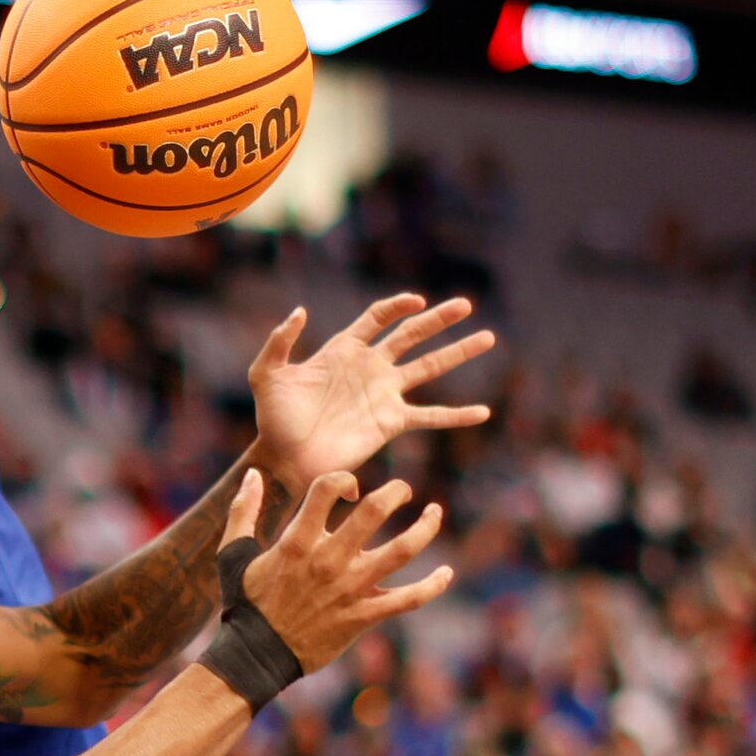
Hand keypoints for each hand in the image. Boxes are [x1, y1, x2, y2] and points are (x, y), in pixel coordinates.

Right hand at [223, 470, 449, 673]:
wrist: (257, 654)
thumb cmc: (247, 602)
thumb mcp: (233, 553)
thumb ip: (243, 510)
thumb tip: (253, 473)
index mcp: (298, 541)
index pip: (327, 489)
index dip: (343, 478)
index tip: (351, 485)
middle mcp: (329, 560)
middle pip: (374, 512)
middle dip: (396, 492)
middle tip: (404, 489)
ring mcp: (350, 588)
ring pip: (401, 551)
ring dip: (425, 528)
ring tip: (436, 513)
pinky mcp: (364, 616)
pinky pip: (408, 599)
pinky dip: (432, 586)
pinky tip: (447, 574)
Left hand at [249, 295, 494, 490]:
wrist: (284, 455)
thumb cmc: (272, 415)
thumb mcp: (267, 372)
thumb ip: (280, 340)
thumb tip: (300, 311)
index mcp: (343, 350)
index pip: (378, 318)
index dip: (397, 306)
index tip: (417, 300)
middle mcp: (370, 367)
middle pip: (411, 335)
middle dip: (438, 319)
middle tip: (467, 305)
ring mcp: (384, 394)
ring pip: (429, 367)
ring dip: (458, 353)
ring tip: (488, 338)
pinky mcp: (390, 422)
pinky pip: (429, 416)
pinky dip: (456, 415)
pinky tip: (481, 412)